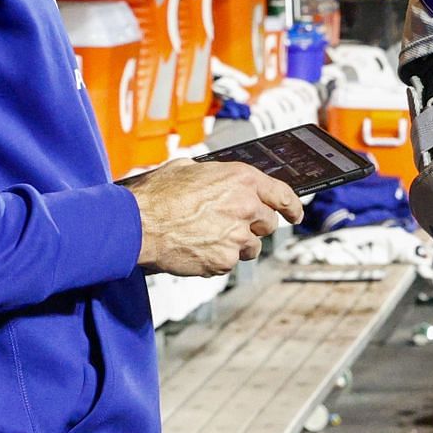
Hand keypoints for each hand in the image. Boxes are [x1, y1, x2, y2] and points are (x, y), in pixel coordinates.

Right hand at [127, 160, 302, 276]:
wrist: (136, 224)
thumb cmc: (156, 196)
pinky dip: (217, 259)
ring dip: (236, 245)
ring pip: (251, 246)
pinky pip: (229, 262)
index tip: (295, 214)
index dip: (292, 206)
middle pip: (268, 223)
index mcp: (241, 179)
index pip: (283, 193)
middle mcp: (245, 205)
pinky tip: (198, 249)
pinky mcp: (224, 260)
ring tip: (208, 237)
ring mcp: (237, 235)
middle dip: (254, 226)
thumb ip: (212, 174)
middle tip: (233, 226)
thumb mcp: (187, 169)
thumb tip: (215, 177)